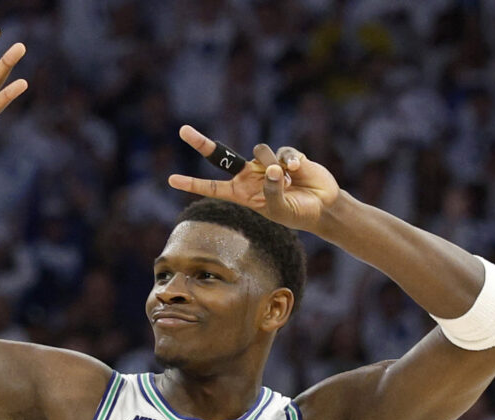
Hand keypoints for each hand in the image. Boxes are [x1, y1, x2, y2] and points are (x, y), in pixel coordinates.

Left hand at [168, 125, 339, 232]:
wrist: (323, 206)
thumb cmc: (298, 213)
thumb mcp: (281, 211)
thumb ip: (272, 192)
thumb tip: (272, 168)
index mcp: (242, 194)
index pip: (212, 187)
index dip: (192, 183)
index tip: (171, 180)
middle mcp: (250, 176)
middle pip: (221, 156)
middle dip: (202, 143)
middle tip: (183, 131)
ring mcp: (266, 163)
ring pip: (259, 151)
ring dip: (272, 165)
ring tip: (289, 181)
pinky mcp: (285, 155)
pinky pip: (283, 152)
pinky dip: (291, 161)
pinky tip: (299, 172)